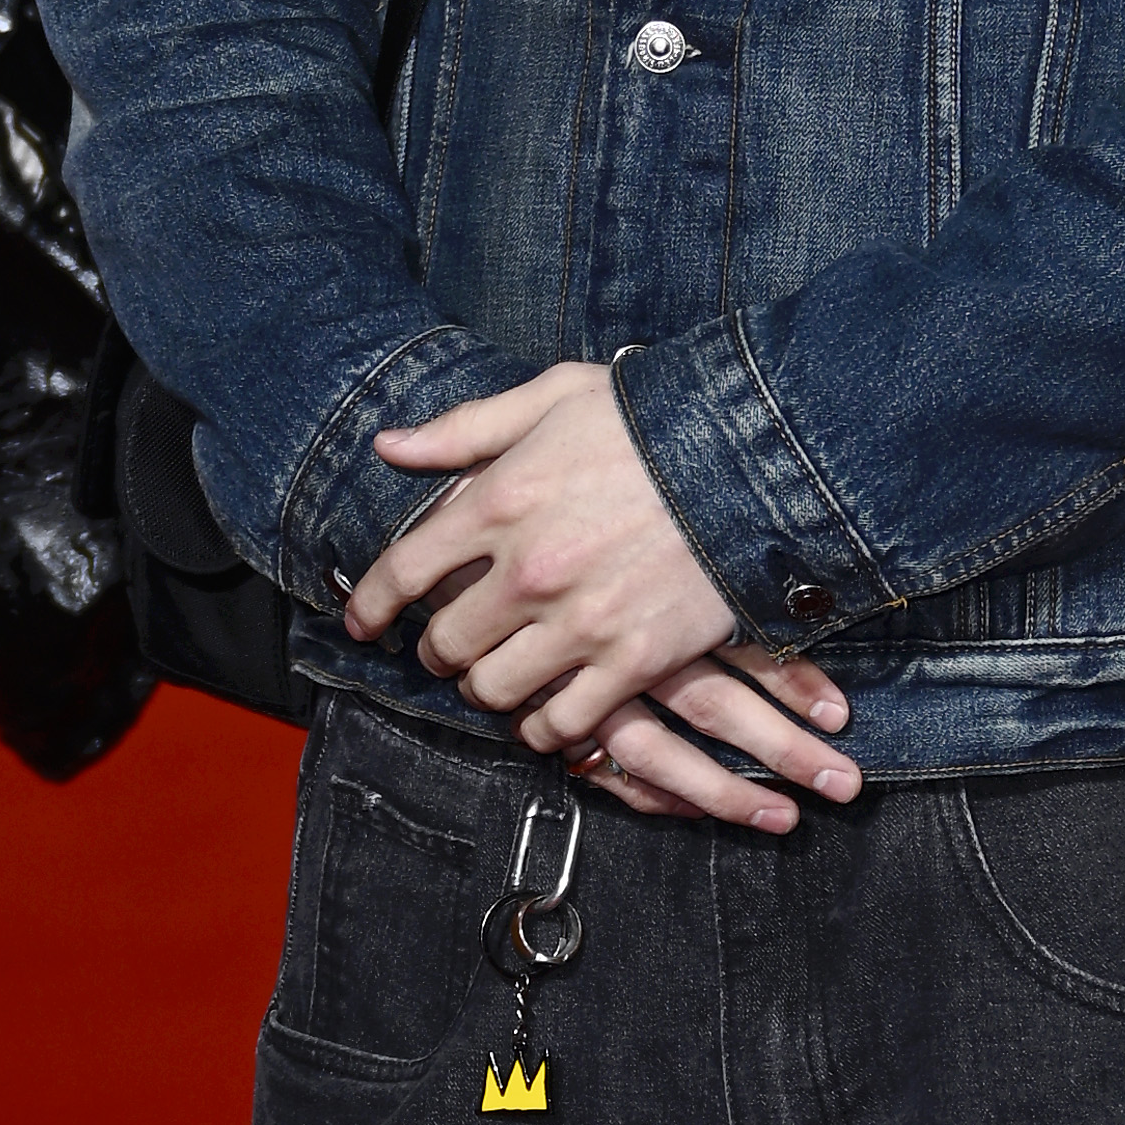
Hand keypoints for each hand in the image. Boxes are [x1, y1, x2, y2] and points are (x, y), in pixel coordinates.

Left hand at [352, 361, 863, 823]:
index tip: (364, 624)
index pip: (403, 570)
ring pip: (496, 689)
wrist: (760, 457)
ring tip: (499, 678)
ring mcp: (582, 621)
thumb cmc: (653, 420)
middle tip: (449, 649)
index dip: (372, 605)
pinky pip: (563, 722)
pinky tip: (547, 713)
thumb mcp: (555, 397)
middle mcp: (529, 569)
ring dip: (487, 689)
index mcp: (500, 500)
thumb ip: (467, 428)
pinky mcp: (634, 659)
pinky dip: (546, 727)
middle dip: (438, 651)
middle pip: (446, 641)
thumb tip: (389, 446)